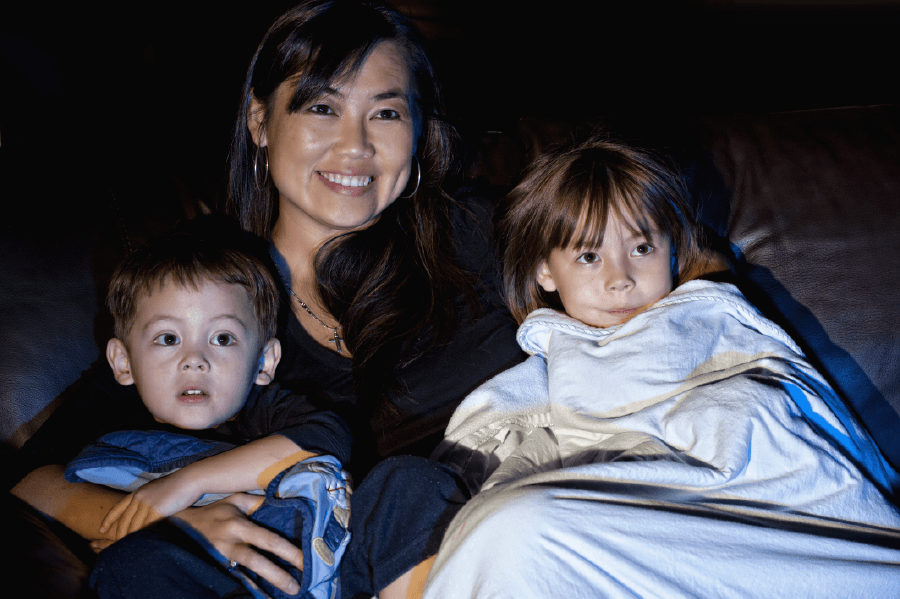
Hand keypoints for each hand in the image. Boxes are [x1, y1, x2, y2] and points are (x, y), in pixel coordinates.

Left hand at [99, 473, 199, 539]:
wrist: (189, 480)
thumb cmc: (176, 485)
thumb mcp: (156, 490)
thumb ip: (146, 500)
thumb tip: (141, 513)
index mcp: (138, 492)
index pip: (117, 508)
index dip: (108, 520)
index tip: (101, 530)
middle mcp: (139, 498)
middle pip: (125, 521)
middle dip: (120, 534)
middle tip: (118, 546)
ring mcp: (147, 504)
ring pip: (135, 526)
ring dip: (132, 537)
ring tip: (130, 547)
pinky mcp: (157, 510)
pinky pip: (147, 527)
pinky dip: (144, 536)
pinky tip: (144, 542)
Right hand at [174, 493, 302, 595]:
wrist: (177, 525)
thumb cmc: (213, 512)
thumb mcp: (235, 501)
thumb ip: (257, 502)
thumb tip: (283, 501)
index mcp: (239, 524)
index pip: (268, 539)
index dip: (287, 551)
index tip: (304, 560)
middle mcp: (230, 542)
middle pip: (257, 561)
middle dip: (278, 575)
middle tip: (297, 587)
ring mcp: (220, 558)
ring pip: (245, 573)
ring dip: (265, 584)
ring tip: (284, 592)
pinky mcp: (214, 568)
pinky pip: (233, 579)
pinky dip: (247, 589)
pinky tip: (261, 597)